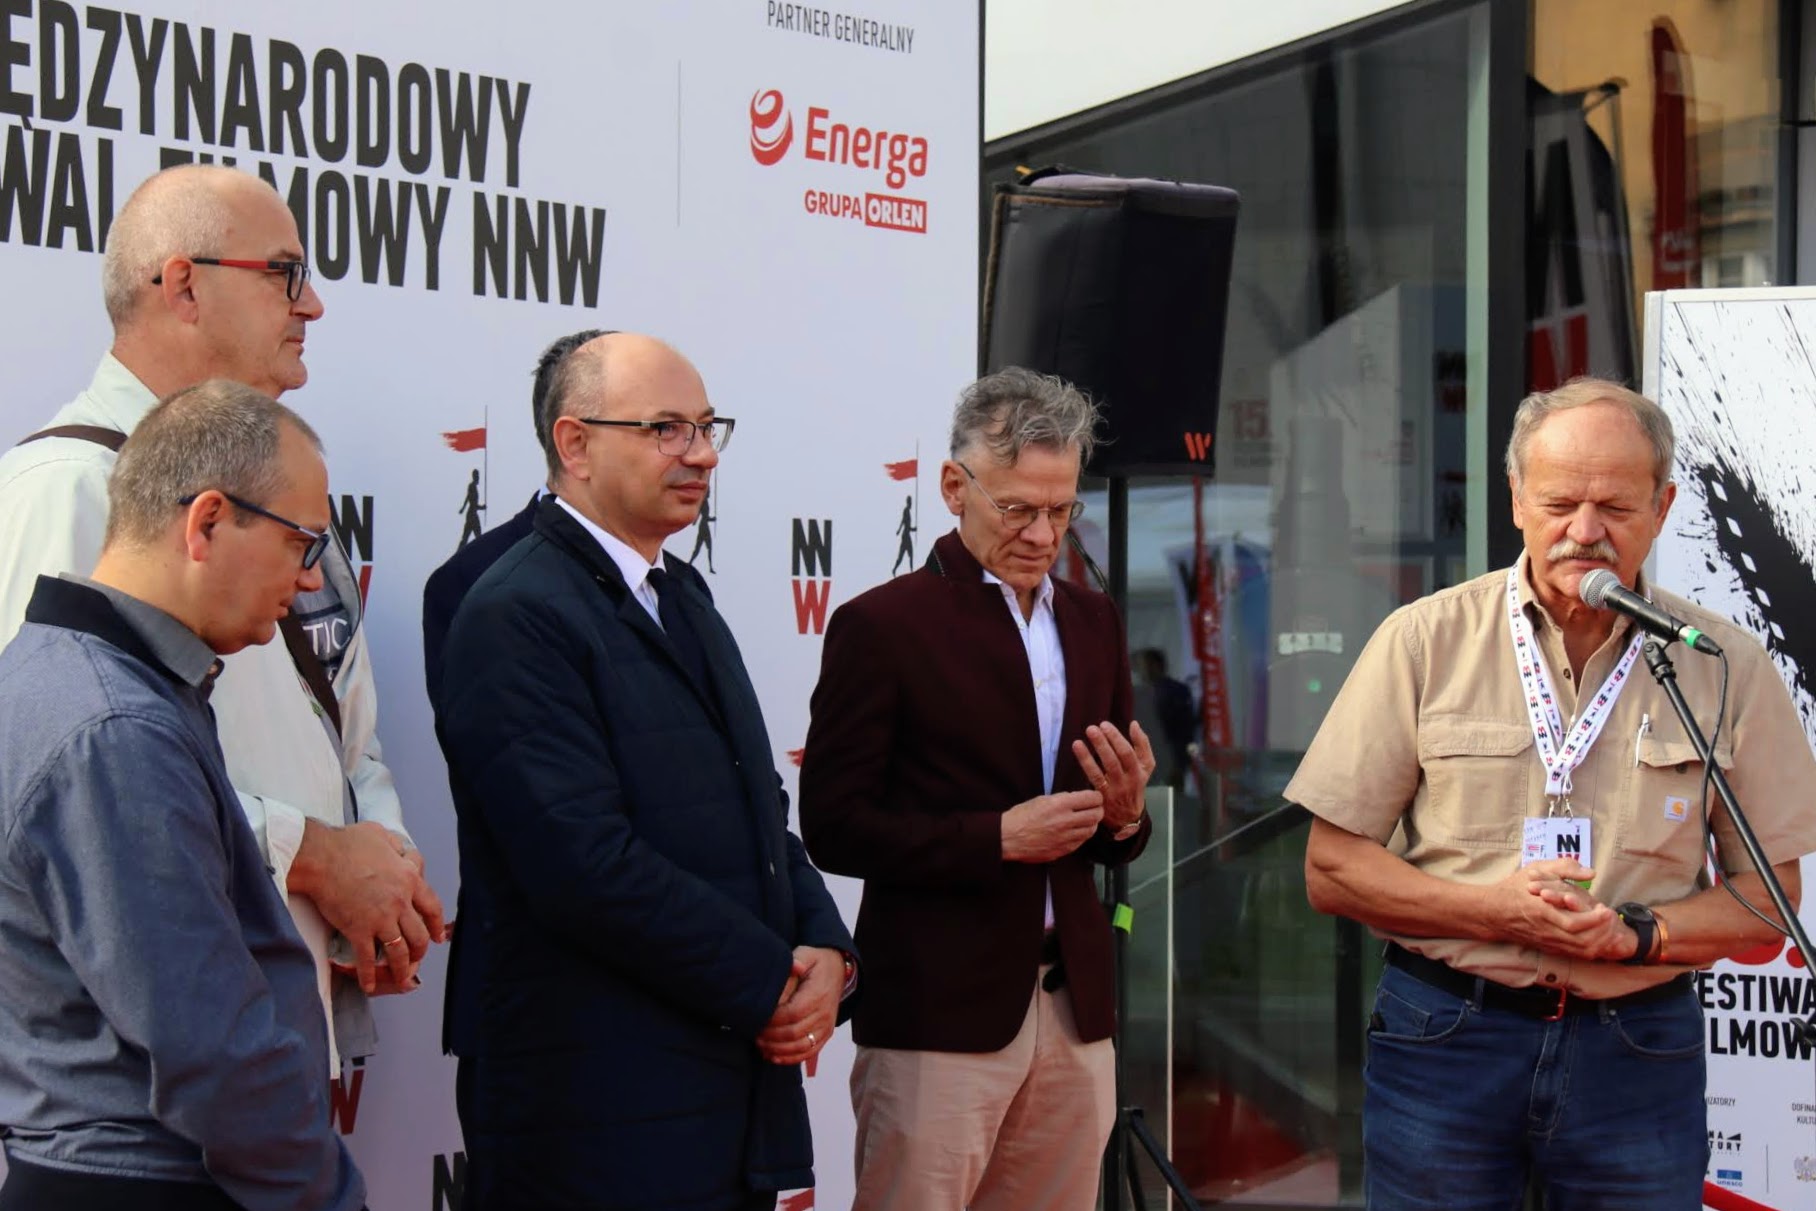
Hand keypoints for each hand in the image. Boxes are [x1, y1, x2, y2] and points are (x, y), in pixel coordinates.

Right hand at [291, 820, 447, 993]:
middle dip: (421, 950)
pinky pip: (368, 959)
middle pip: (420, 934)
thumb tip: (401, 853)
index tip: (439, 935)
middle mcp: (400, 901)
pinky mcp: (359, 930)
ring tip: (402, 979)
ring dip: (402, 969)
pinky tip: (368, 986)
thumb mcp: (381, 836)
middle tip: (419, 957)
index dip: (437, 924)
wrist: (320, 857)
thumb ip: (396, 847)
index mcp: (409, 878)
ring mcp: (381, 918)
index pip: (432, 907)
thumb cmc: (347, 842)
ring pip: (400, 951)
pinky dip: (368, 976)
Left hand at [758, 948, 840, 1065]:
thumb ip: (794, 964)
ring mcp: (826, 1026)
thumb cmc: (816, 962)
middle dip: (771, 1037)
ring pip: (801, 1046)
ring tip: (760, 1045)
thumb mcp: (806, 955)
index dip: (773, 1021)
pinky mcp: (825, 1034)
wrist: (838, 969)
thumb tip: (788, 973)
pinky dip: (790, 1058)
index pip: (792, 1013)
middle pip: (794, 1033)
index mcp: (817, 995)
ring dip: (778, 1049)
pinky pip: (809, 1052)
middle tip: (754, 1034)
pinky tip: (773, 1056)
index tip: (757, 1020)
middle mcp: (824, 1013)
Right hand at [1001, 791, 1103, 862]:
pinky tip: (1077, 832)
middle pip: (1096, 815)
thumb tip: (1078, 800)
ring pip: (1091, 830)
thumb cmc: (1021, 817)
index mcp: (1059, 804)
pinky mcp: (1063, 850)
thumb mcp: (1041, 800)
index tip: (1096, 797)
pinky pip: (1081, 842)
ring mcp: (1065, 838)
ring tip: (1087, 820)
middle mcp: (1065, 821)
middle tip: (1096, 809)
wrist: (1008, 838)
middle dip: (1098, 810)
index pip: (1091, 799)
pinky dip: (1082, 836)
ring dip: (1092, 824)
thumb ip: (1062, 800)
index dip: (1097, 797)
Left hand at [1071, 721, 1155, 830]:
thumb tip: (1134, 724)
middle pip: (1121, 757)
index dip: (1119, 738)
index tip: (1105, 725)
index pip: (1131, 752)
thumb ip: (1143, 745)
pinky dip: (1086, 760)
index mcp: (1141, 771)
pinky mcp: (1103, 795)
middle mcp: (1130, 779)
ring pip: (1108, 765)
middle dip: (1108, 739)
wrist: (1127, 817)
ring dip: (1098, 747)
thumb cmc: (1135, 784)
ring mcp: (1117, 788)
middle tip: (1094, 727)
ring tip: (1088, 732)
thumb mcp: (1146, 767)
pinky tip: (1077, 747)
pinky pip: (1094, 776)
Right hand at [1489, 859, 1631, 960]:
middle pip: (1583, 941)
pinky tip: (1599, 938)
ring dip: (1601, 942)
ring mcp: (1549, 941)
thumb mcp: (1536, 869)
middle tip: (1611, 919)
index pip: (1575, 923)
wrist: (1492, 912)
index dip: (1594, 919)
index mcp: (1543, 910)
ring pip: (1582, 951)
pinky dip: (1592, 949)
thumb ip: (1564, 868)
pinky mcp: (1550, 947)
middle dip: (1603, 932)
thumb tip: (1591, 873)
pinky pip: (1576, 954)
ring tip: (1609, 929)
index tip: (1604, 909)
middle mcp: (1547, 930)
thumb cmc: (1514, 888)